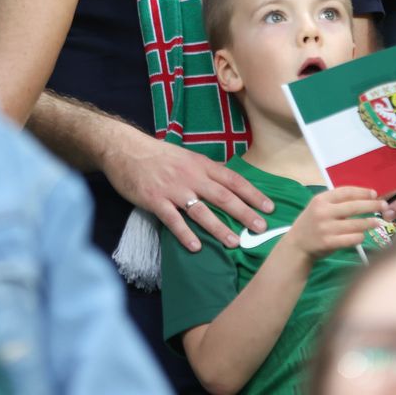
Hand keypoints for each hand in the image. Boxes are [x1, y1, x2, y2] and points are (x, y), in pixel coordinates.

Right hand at [100, 129, 275, 251]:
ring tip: (234, 242)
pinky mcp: (155, 200)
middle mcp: (191, 176)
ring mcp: (173, 189)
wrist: (125, 149)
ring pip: (200, 210)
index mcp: (200, 165)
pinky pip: (173, 219)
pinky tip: (196, 247)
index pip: (232, 179)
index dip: (252, 193)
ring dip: (219, 227)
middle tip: (261, 228)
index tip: (269, 207)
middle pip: (222, 196)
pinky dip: (185, 233)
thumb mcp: (186, 158)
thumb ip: (205, 172)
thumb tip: (227, 184)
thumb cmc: (158, 155)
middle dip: (244, 213)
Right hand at [281, 186, 387, 264]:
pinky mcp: (329, 243)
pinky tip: (363, 235)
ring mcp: (326, 228)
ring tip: (377, 222)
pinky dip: (359, 236)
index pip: (346, 192)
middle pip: (354, 206)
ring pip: (355, 224)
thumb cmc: (311, 223)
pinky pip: (351, 239)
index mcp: (321, 200)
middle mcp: (323, 212)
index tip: (374, 194)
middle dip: (372, 206)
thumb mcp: (318, 207)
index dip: (362, 192)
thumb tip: (363, 197)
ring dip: (369, 223)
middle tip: (384, 206)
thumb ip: (335, 202)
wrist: (297, 244)